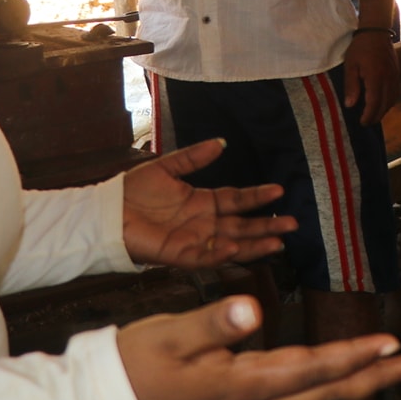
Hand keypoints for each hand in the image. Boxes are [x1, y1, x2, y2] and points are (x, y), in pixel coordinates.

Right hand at [118, 295, 400, 399]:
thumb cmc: (135, 365)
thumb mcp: (170, 333)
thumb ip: (214, 320)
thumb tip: (253, 309)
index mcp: (242, 384)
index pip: (311, 368)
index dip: (353, 356)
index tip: (391, 343)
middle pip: (327, 395)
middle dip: (374, 379)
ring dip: (357, 390)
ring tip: (391, 375)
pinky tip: (337, 393)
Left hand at [120, 139, 295, 268]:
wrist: (107, 210)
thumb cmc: (133, 190)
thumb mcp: (167, 167)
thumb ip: (194, 157)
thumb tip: (221, 142)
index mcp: (202, 202)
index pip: (237, 200)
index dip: (257, 196)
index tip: (279, 191)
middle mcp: (203, 223)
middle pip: (241, 225)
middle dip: (267, 225)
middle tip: (292, 223)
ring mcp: (193, 240)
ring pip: (231, 244)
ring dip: (254, 244)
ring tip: (278, 242)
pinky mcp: (178, 255)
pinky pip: (204, 257)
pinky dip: (219, 254)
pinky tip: (235, 247)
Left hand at [339, 30, 399, 124]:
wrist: (376, 32)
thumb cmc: (360, 48)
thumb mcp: (350, 65)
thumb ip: (351, 85)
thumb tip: (350, 105)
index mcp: (375, 78)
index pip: (374, 103)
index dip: (369, 115)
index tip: (362, 122)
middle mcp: (388, 79)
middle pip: (385, 104)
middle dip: (376, 116)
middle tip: (367, 123)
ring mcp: (394, 76)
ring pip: (392, 99)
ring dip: (384, 110)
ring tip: (374, 115)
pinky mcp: (397, 73)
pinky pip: (396, 92)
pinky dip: (390, 101)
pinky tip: (384, 103)